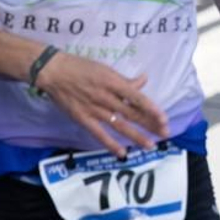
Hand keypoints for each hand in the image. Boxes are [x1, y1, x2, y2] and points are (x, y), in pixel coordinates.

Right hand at [38, 52, 168, 157]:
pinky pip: (99, 134)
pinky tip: (122, 153)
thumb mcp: (105, 69)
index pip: (137, 98)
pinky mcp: (83, 119)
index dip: (152, 109)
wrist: (54, 73)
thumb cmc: (81, 67)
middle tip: (165, 133)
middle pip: (132, 113)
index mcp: (113, 82)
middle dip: (150, 124)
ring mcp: (95, 110)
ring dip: (136, 136)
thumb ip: (124, 80)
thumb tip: (143, 80)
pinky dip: (111, 144)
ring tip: (150, 145)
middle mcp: (106, 98)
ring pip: (120, 125)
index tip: (164, 118)